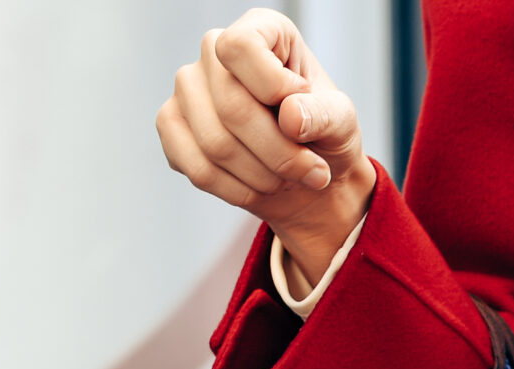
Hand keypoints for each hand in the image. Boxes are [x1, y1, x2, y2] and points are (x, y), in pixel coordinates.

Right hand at [157, 11, 374, 286]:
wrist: (307, 177)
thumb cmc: (324, 137)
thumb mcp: (341, 124)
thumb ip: (324, 115)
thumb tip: (290, 116)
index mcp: (261, 30)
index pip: (240, 47)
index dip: (272, 87)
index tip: (301, 113)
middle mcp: (213, 52)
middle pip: (231, 106)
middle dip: (281, 154)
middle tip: (313, 172)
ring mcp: (187, 89)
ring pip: (216, 145)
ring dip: (264, 177)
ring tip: (288, 178)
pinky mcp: (172, 127)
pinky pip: (198, 169)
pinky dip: (239, 191)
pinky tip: (260, 187)